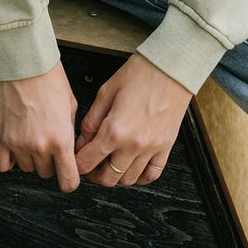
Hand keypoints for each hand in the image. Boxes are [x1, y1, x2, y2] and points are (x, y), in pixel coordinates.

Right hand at [0, 61, 81, 191]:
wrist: (22, 62)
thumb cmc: (48, 78)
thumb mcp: (71, 107)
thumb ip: (70, 133)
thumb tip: (69, 150)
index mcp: (61, 139)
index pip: (68, 181)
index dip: (70, 180)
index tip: (69, 177)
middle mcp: (39, 146)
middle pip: (46, 174)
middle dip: (50, 163)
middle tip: (49, 146)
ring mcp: (16, 144)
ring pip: (26, 169)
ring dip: (30, 159)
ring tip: (31, 138)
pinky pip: (2, 165)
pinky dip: (9, 160)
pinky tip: (14, 147)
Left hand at [74, 52, 191, 187]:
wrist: (172, 68)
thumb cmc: (141, 73)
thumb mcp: (106, 93)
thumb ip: (91, 122)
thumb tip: (82, 141)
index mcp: (115, 130)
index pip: (88, 162)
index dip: (77, 164)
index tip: (76, 161)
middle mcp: (134, 144)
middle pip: (108, 178)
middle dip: (95, 175)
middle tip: (92, 164)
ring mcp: (152, 148)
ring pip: (128, 180)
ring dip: (116, 176)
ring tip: (111, 163)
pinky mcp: (166, 147)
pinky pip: (152, 174)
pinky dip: (140, 177)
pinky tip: (132, 167)